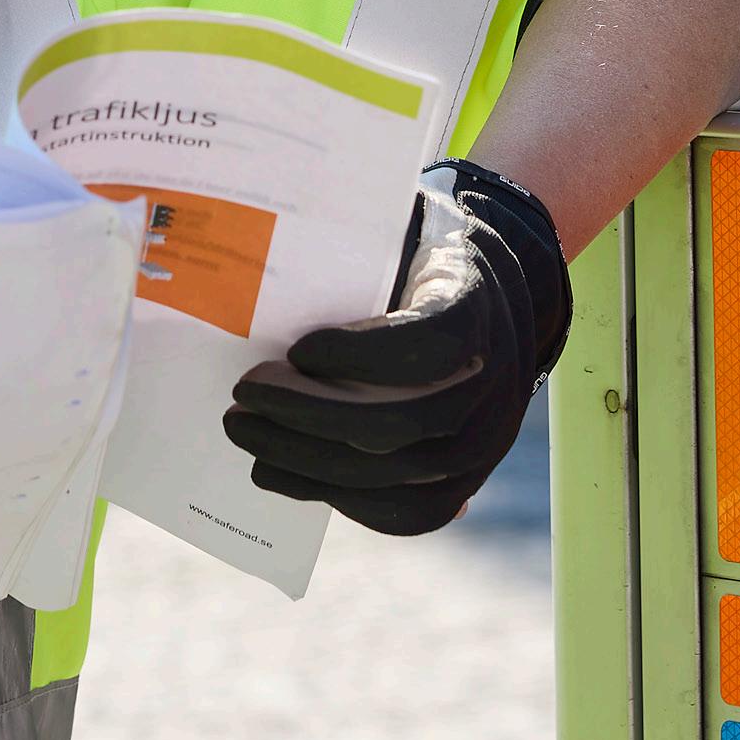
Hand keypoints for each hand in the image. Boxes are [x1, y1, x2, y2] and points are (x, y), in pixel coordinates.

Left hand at [221, 159, 572, 536]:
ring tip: (247, 436)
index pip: (429, 344)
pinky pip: (407, 513)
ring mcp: (487, 440)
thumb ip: (349, 235)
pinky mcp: (470, 481)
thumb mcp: (398, 226)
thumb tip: (253, 233)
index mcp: (477, 305)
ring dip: (306, 463)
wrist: (496, 295)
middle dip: (306, 416)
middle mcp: (494, 381)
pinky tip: (280, 475)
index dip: (359, 356)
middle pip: (398, 424)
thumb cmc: (421, 255)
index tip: (297, 349)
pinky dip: (337, 500)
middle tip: (243, 396)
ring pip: (395, 478)